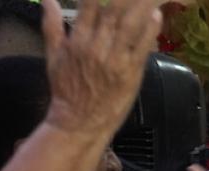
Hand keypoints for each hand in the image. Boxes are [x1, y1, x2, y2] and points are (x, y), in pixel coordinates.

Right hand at [41, 0, 161, 139]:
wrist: (79, 121)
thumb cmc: (66, 88)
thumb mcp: (53, 55)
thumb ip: (51, 25)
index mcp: (77, 40)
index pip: (89, 5)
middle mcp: (96, 46)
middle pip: (113, 11)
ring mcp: (115, 59)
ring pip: (130, 25)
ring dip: (141, 7)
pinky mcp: (131, 72)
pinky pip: (142, 46)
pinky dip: (150, 30)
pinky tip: (157, 16)